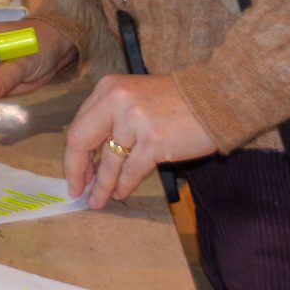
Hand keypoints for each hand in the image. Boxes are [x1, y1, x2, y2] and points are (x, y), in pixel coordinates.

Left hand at [62, 74, 215, 208]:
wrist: (216, 99)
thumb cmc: (176, 101)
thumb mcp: (134, 97)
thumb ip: (111, 118)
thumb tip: (91, 157)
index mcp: (108, 88)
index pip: (79, 125)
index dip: (74, 153)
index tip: (73, 172)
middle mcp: (116, 101)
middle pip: (82, 141)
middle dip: (76, 170)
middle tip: (75, 190)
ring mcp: (134, 121)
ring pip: (109, 161)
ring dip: (102, 185)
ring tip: (97, 201)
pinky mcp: (154, 141)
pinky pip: (131, 170)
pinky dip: (124, 185)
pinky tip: (120, 194)